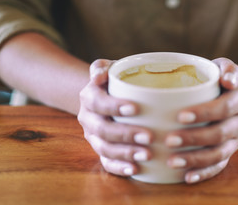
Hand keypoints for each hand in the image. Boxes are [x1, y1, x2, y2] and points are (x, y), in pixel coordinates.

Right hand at [77, 59, 153, 175]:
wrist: (105, 96)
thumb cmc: (115, 81)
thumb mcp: (110, 68)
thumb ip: (102, 67)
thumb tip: (98, 75)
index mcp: (89, 96)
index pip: (97, 102)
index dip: (113, 106)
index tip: (135, 108)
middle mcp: (88, 118)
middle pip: (102, 129)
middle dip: (126, 134)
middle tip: (149, 136)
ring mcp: (93, 136)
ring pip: (104, 148)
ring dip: (125, 153)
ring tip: (147, 155)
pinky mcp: (101, 150)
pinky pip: (106, 162)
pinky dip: (119, 167)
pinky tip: (135, 169)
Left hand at [165, 58, 237, 183]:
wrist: (234, 94)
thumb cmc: (220, 79)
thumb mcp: (224, 66)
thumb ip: (226, 68)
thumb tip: (226, 79)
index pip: (223, 108)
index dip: (204, 113)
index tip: (180, 116)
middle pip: (220, 134)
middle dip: (194, 139)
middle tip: (169, 140)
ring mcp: (236, 139)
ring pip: (220, 154)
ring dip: (196, 159)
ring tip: (173, 161)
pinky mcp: (230, 151)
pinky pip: (220, 165)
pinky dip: (204, 172)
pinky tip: (187, 177)